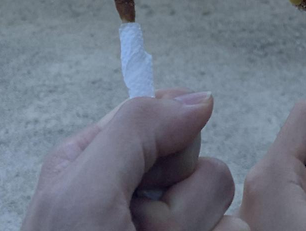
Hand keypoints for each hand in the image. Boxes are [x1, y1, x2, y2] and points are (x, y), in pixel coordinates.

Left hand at [22, 89, 247, 230]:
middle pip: (201, 165)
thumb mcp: (82, 197)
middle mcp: (134, 195)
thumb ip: (136, 131)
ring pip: (223, 206)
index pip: (166, 119)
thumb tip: (201, 98)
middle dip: (179, 206)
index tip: (146, 182)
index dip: (168, 149)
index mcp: (98, 162)